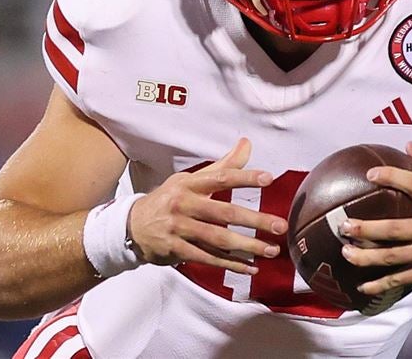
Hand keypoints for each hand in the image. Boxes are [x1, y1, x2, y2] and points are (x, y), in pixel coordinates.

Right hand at [127, 138, 287, 274]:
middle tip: (280, 225)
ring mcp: (179, 228)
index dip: (244, 177)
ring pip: (218, 239)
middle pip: (224, 213)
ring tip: (271, 249)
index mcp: (189, 184)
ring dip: (247, 246)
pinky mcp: (176, 250)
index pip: (220, 178)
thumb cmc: (169, 200)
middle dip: (255, 220)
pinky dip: (231, 265)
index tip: (268, 178)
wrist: (131, 226)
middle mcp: (183, 204)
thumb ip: (222, 166)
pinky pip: (208, 259)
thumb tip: (247, 143)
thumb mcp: (190, 180)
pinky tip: (251, 267)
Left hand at [340, 142, 411, 295]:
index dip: (392, 177)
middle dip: (367, 228)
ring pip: (395, 257)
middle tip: (343, 225)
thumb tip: (410, 145)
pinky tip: (363, 286)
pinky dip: (382, 284)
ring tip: (346, 252)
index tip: (369, 175)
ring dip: (368, 257)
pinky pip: (403, 279)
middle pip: (396, 229)